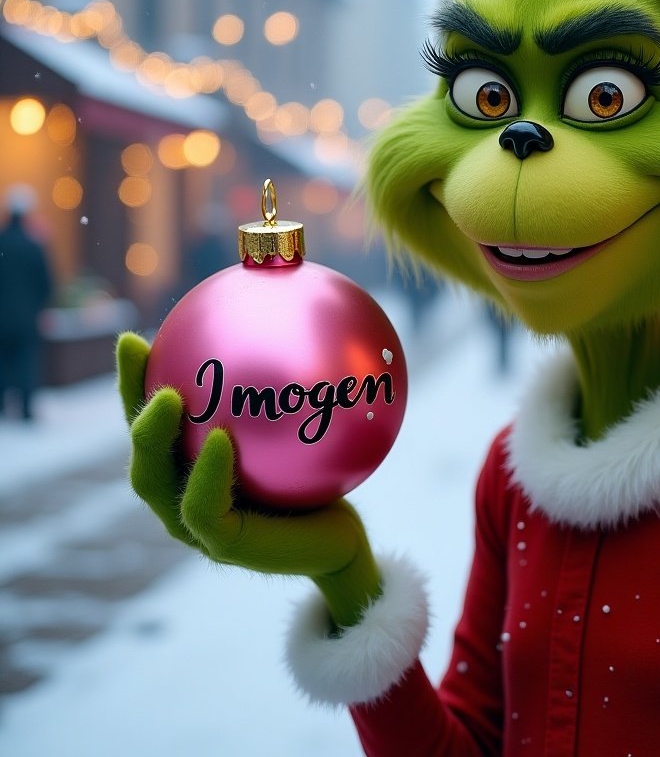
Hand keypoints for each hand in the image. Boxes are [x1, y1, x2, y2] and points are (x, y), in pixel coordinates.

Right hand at [116, 332, 381, 628]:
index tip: (134, 336)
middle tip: (139, 350)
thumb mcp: (308, 417)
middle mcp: (180, 491)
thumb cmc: (322, 474)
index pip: (153, 416)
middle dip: (132, 395)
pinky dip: (207, 472)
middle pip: (140, 443)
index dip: (135, 378)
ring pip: (155, 480)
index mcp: (188, 461)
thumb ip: (292, 375)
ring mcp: (195, 524)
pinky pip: (205, 507)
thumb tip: (296, 299)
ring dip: (153, 436)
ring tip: (169, 396)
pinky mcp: (223, 546)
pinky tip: (222, 438)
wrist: (341, 539)